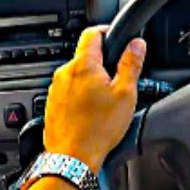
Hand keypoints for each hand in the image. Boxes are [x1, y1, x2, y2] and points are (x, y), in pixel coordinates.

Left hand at [42, 26, 144, 171]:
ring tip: (105, 102)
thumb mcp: (125, 94)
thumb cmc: (98, 129)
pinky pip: (68, 91)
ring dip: (90, 81)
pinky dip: (80, 96)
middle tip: (118, 80)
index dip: (106, 31)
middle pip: (85, 55)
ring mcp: (56, 89)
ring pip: (77, 75)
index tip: (116, 37)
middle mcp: (65, 73)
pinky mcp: (52, 104)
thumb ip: (131, 64)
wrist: (73, 158)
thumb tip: (137, 43)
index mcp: (83, 65)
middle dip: (102, 63)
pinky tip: (91, 113)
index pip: (92, 33)